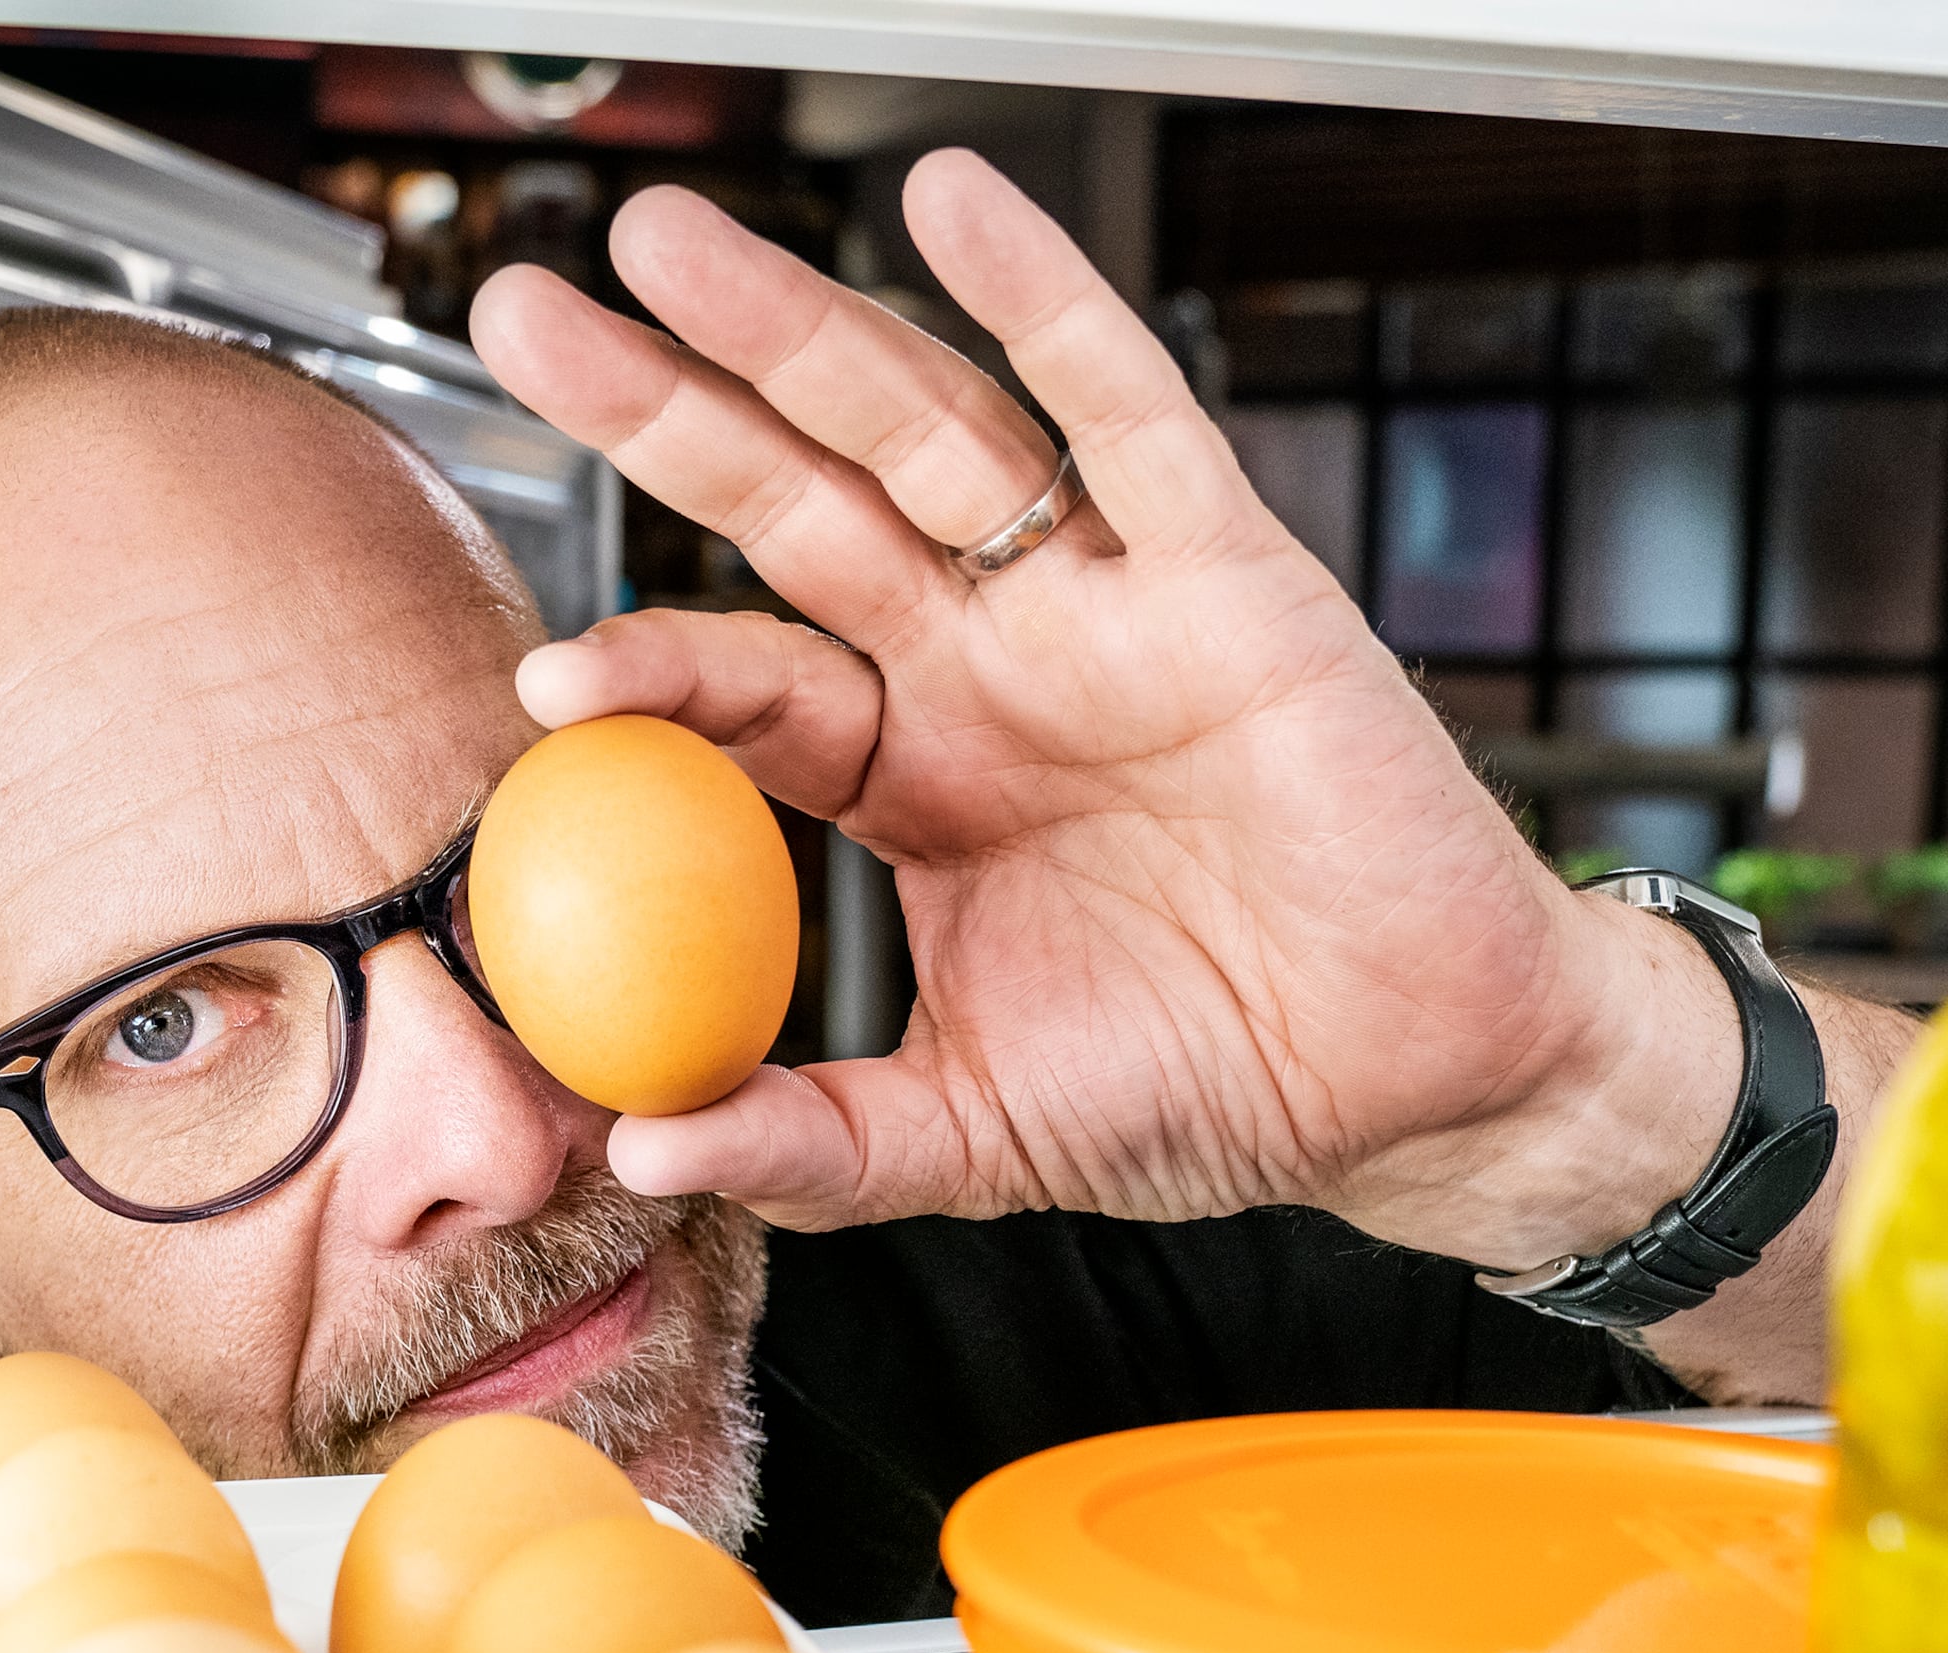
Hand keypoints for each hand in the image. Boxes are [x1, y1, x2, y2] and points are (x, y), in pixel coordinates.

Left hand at [472, 155, 1905, 1391]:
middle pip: (794, 498)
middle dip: (660, 402)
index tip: (543, 684)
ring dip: (796, 327)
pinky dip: (1045, 303)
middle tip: (526, 314)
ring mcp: (1103, 605)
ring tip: (670, 241)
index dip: (650, 663)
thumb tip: (643, 1150)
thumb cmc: (1217, 1085)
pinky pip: (1128, 414)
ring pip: (927, 429)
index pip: (750, 681)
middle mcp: (991, 665)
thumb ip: (818, 1143)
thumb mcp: (978, 1134)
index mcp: (917, 775)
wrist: (1421, 1081)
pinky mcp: (1231, 576)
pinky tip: (956, 206)